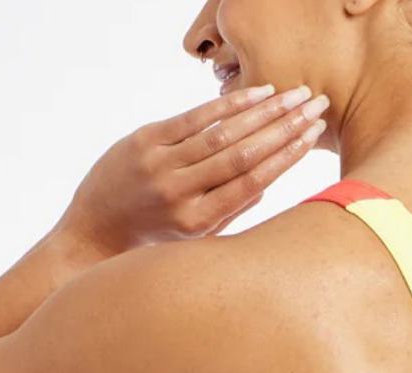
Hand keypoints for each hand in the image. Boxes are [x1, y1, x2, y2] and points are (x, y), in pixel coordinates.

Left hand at [53, 84, 329, 255]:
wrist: (95, 232)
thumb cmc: (154, 239)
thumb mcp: (196, 238)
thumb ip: (232, 211)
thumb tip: (268, 181)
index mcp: (199, 221)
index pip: (253, 182)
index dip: (286, 156)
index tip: (312, 136)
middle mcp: (181, 191)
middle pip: (244, 153)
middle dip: (285, 128)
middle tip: (316, 107)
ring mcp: (160, 163)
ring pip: (222, 132)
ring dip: (264, 111)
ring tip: (295, 96)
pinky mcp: (144, 140)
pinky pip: (194, 118)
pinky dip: (228, 105)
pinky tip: (257, 94)